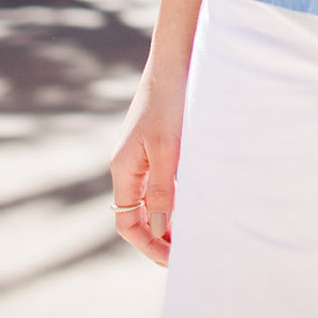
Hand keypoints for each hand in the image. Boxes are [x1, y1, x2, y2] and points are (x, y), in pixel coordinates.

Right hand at [109, 64, 185, 266]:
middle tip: (185, 251)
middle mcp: (128, 164)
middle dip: (158, 236)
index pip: (126, 222)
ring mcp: (141, 153)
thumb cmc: (169, 101)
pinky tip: (194, 199)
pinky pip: (161, 179)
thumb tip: (155, 229)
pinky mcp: (156, 142)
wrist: (174, 58)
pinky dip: (174, 194)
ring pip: (151, 197)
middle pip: (137, 213)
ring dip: (168, 216)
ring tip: (193, 231)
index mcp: (123, 169)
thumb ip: (161, 191)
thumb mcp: (167, 150)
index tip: (172, 259)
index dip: (147, 244)